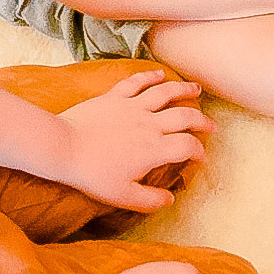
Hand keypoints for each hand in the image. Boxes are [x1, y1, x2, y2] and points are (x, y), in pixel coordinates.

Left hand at [53, 70, 212, 211]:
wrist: (62, 148)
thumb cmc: (92, 174)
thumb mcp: (123, 196)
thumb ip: (151, 200)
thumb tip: (171, 199)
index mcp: (154, 149)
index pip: (188, 147)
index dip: (200, 152)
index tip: (200, 158)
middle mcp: (149, 125)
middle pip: (185, 117)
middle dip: (202, 121)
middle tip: (211, 125)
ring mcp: (133, 107)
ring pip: (166, 93)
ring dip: (184, 90)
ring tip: (196, 89)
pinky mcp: (115, 97)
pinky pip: (137, 82)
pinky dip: (150, 76)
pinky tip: (160, 73)